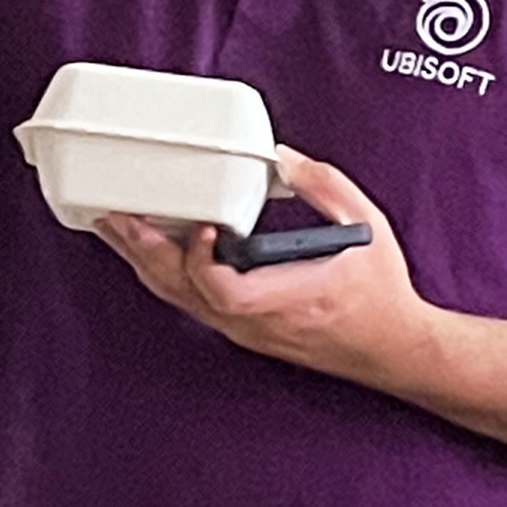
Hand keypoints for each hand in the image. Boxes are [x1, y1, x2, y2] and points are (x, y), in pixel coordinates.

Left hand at [94, 150, 433, 389]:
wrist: (391, 347)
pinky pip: (192, 304)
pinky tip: (151, 252)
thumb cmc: (380, 293)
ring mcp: (246, 330)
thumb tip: (282, 158)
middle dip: (144, 251)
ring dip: (146, 262)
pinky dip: (166, 276)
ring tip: (116, 228)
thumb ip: (324, 187)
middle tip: (115, 215)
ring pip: (181, 300)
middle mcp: (257, 321)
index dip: (201, 260)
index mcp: (287, 297)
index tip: (203, 226)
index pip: (224, 291)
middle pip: (184, 293)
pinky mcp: (243, 331)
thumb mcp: (366, 227)